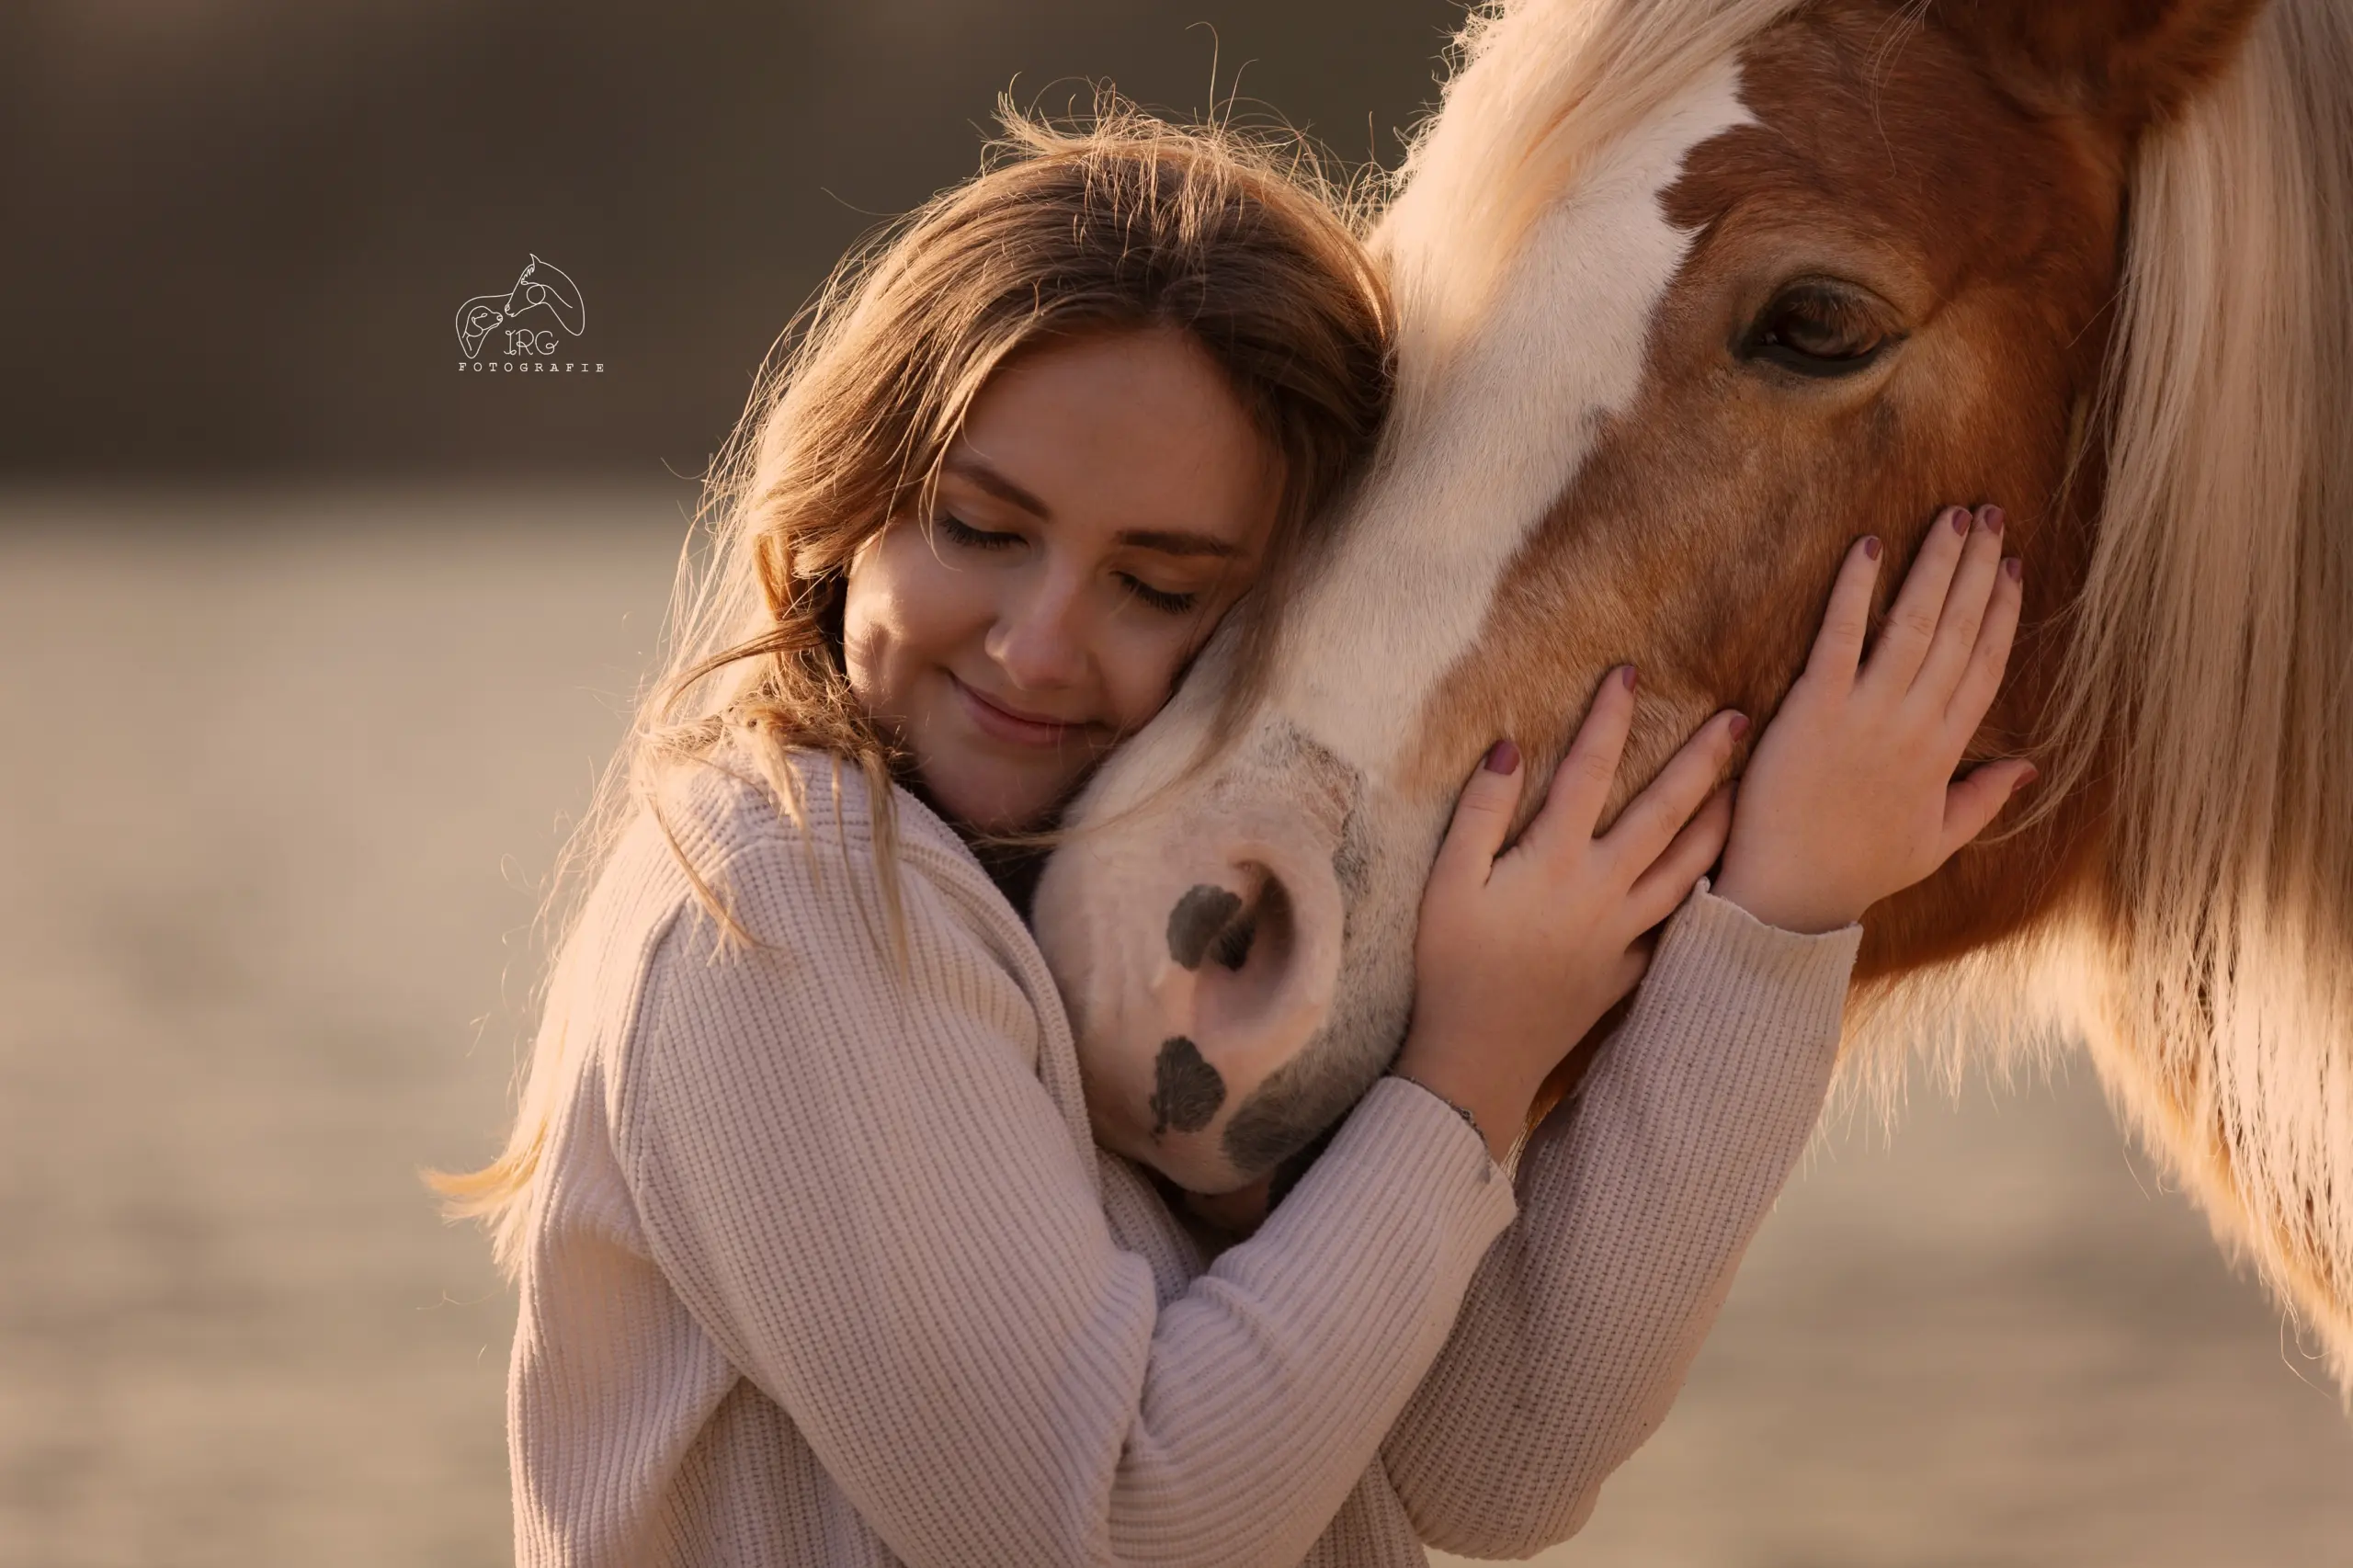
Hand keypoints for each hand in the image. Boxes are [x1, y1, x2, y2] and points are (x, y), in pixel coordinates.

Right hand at [1395, 672, 1744, 1160]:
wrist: (1477, 1056)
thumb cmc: (1451, 966)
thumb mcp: (1448, 883)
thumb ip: (1480, 813)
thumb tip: (1509, 748)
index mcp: (1555, 861)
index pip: (1589, 772)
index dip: (1609, 719)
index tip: (1630, 673)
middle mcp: (1602, 891)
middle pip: (1663, 814)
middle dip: (1702, 762)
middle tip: (1739, 719)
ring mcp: (1623, 933)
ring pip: (1687, 868)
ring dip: (1719, 823)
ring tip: (1747, 790)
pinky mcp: (1628, 970)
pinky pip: (1679, 925)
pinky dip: (1705, 897)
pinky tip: (1721, 879)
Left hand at [1712, 503, 2032, 934]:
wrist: (1790, 895)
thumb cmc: (1857, 869)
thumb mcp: (1936, 842)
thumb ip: (1983, 798)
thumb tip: (2028, 766)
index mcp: (1945, 753)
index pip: (1986, 665)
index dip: (2003, 611)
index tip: (2014, 566)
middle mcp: (1915, 725)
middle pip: (1960, 630)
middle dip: (1978, 568)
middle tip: (1991, 514)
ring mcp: (1867, 714)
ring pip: (1915, 622)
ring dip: (1936, 564)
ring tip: (1952, 515)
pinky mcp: (1814, 708)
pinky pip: (1840, 635)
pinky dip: (1856, 588)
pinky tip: (1870, 545)